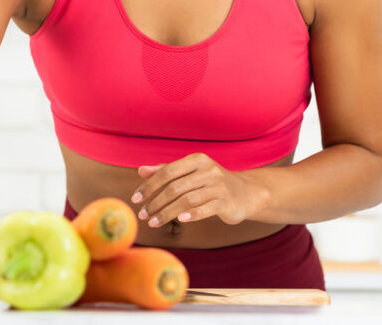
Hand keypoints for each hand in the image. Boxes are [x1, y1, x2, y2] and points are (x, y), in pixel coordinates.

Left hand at [129, 153, 265, 227]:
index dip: (149, 185)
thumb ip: (166, 171)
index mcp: (197, 160)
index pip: (167, 171)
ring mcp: (218, 186)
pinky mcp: (226, 202)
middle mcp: (208, 170)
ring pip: (187, 200)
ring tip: (153, 222)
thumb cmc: (211, 183)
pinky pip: (205, 209)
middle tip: (142, 215)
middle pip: (175, 187)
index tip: (135, 199)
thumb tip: (141, 170)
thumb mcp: (190, 173)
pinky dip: (191, 214)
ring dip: (167, 213)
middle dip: (155, 202)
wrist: (246, 193)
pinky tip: (180, 220)